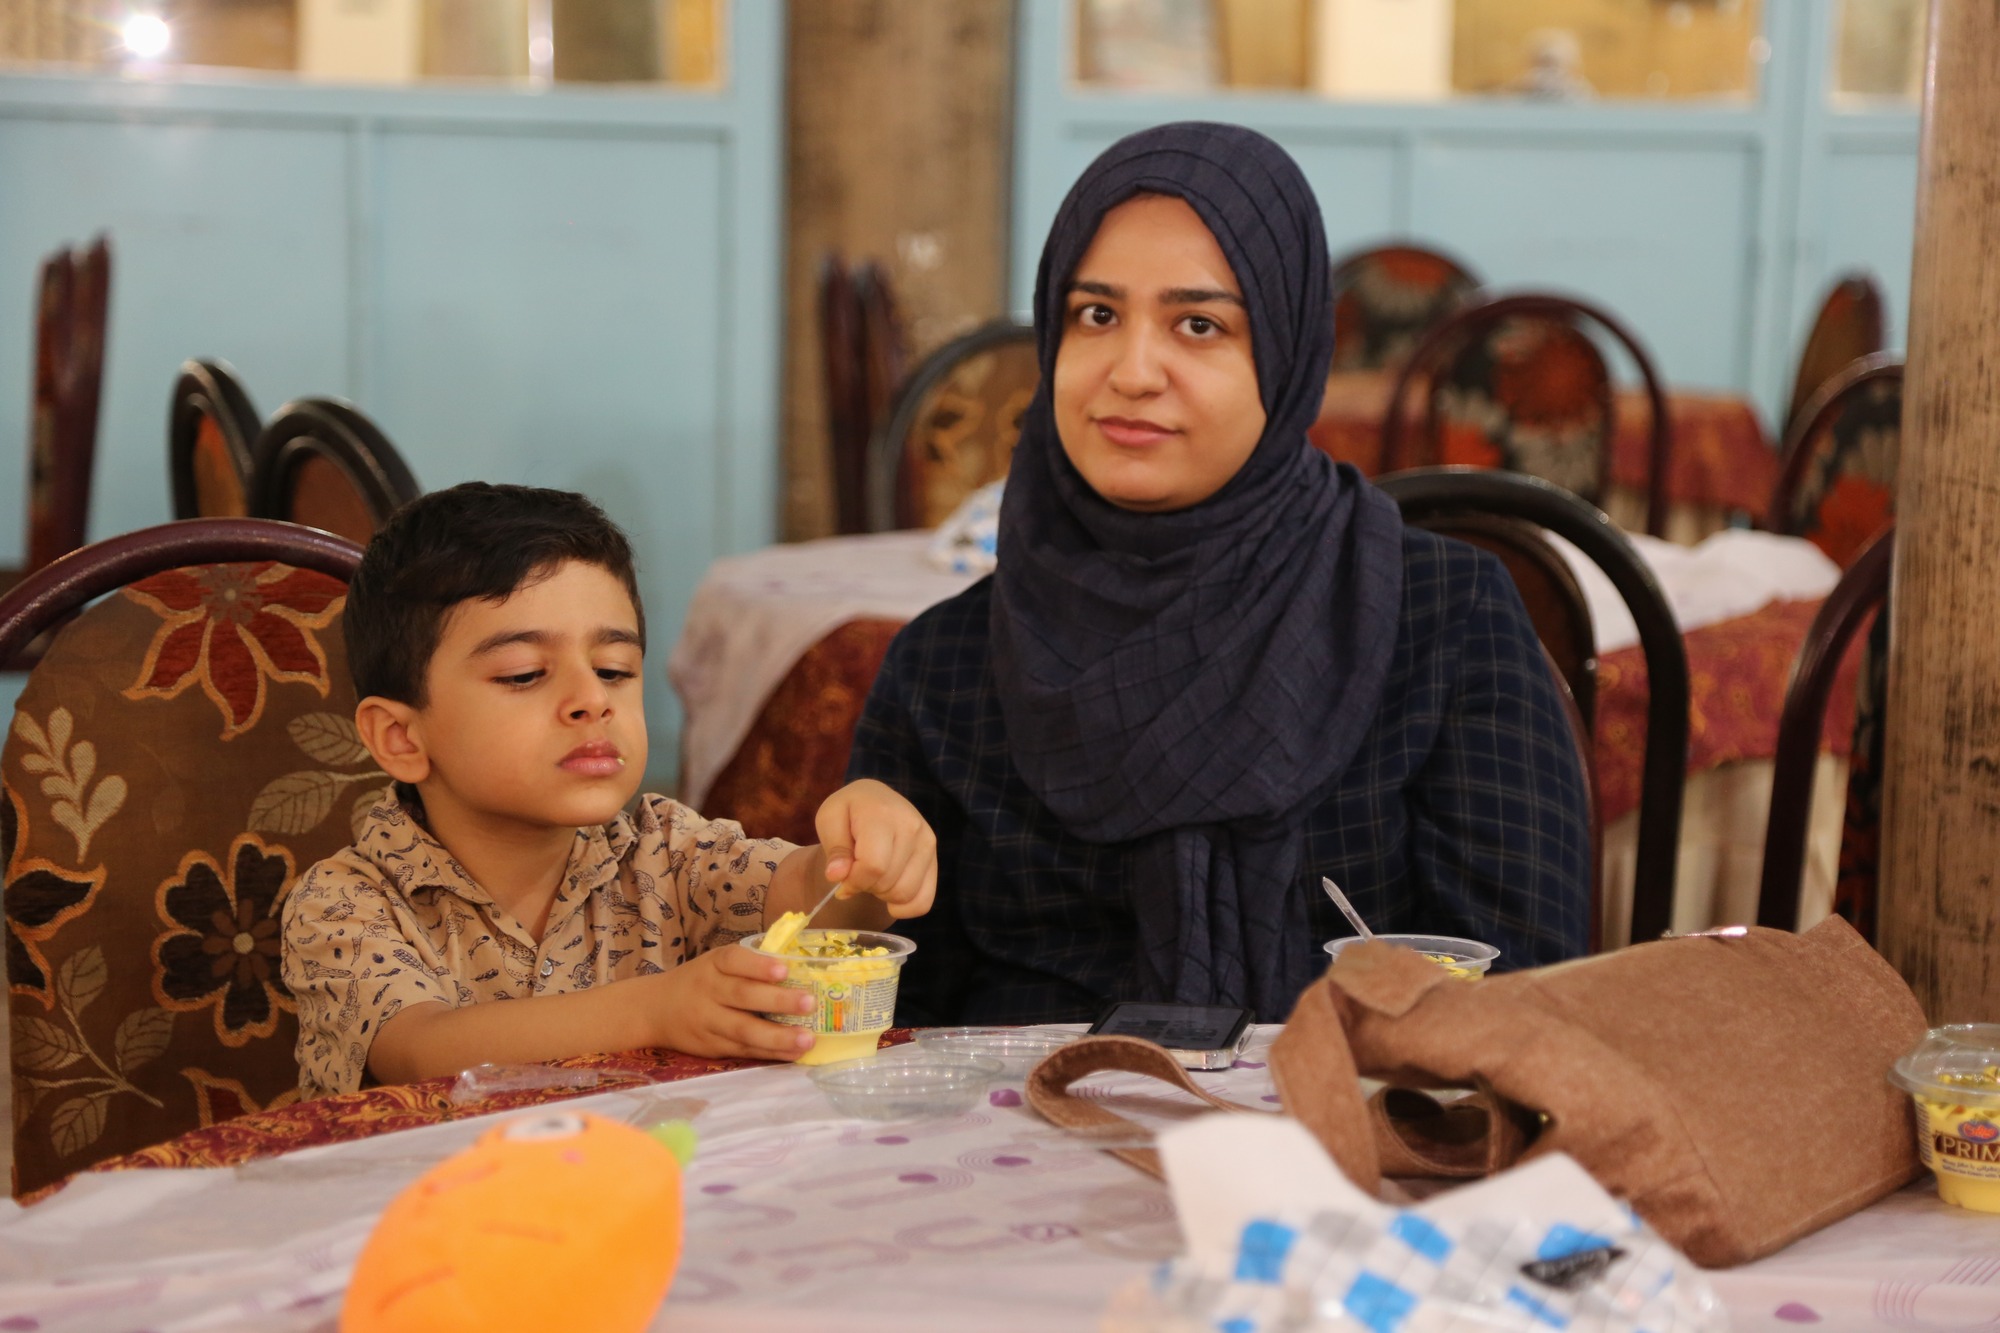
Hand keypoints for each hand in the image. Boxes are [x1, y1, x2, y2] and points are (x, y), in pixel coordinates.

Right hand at [649, 943, 817, 1060]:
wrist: (655, 1009)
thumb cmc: (700, 981)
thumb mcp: (715, 964)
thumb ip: (749, 966)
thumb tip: (800, 969)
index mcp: (713, 964)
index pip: (733, 960)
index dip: (758, 966)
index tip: (784, 970)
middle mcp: (708, 991)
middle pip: (742, 996)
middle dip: (778, 1001)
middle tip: (809, 1004)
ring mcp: (708, 1021)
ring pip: (743, 1030)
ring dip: (778, 1036)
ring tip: (807, 1039)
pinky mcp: (711, 1046)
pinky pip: (743, 1050)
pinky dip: (770, 1053)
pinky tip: (793, 1053)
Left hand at [814, 778, 937, 920]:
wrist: (876, 799)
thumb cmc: (849, 812)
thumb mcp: (829, 820)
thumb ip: (833, 849)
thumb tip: (837, 876)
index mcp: (883, 815)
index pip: (873, 865)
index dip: (854, 881)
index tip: (842, 877)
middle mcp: (912, 827)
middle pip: (888, 882)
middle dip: (866, 886)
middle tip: (858, 871)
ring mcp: (928, 843)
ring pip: (905, 894)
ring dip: (883, 895)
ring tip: (874, 876)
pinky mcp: (935, 860)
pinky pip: (923, 901)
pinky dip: (904, 907)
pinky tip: (889, 894)